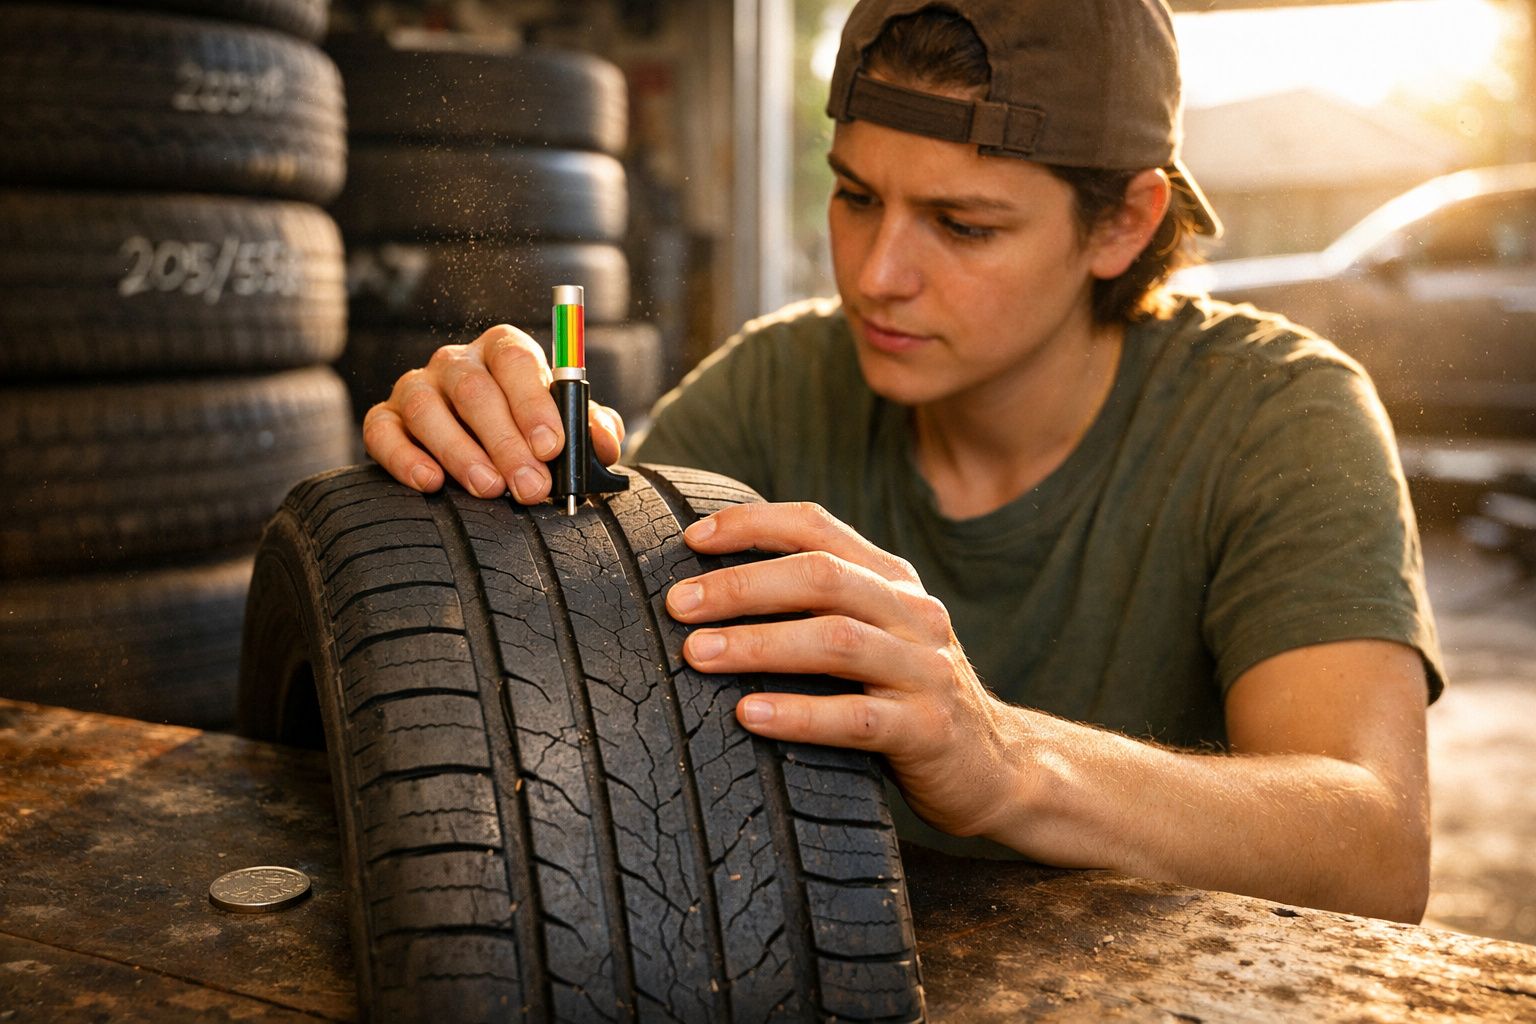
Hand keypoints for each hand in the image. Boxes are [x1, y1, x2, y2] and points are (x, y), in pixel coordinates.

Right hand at [362, 324, 624, 501]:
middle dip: (507, 443)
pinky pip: (382, 431)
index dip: (534, 403)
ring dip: (460, 452)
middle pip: (475, 391)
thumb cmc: (530, 433)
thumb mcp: (566, 427)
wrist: (485, 450)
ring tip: (489, 489)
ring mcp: (417, 388)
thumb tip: (605, 443)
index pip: (516, 361)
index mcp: (504, 351)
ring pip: (428, 409)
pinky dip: (404, 457)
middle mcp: (457, 362)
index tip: (552, 446)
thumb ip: (590, 429)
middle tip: (531, 487)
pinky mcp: (386, 418)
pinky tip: (430, 482)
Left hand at [664, 501, 1022, 839]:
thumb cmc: (908, 698)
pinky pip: (856, 718)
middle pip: (821, 577)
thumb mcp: (878, 635)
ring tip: (697, 655)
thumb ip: (821, 606)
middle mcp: (913, 614)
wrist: (996, 767)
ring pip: (836, 640)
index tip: (692, 541)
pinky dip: (799, 714)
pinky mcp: (928, 731)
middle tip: (678, 605)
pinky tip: (750, 715)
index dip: (752, 524)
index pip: (817, 527)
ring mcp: (925, 671)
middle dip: (742, 586)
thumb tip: (713, 588)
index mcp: (893, 581)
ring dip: (758, 644)